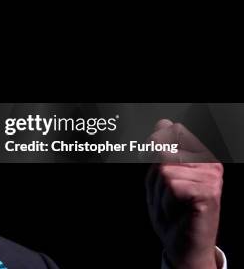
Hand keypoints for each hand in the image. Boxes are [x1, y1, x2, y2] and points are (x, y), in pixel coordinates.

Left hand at [146, 119, 222, 268]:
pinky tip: (180, 211)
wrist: (181, 244)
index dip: (156, 150)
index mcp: (198, 154)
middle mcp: (209, 161)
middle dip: (156, 176)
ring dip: (161, 193)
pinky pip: (173, 186)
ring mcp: (212, 175)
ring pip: (165, 170)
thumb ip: (159, 149)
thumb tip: (164, 122)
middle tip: (169, 196)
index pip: (170, 130)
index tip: (163, 174)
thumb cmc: (170, 210)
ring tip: (174, 205)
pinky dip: (167, 202)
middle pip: (162, 153)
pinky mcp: (210, 191)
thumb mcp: (157, 175)